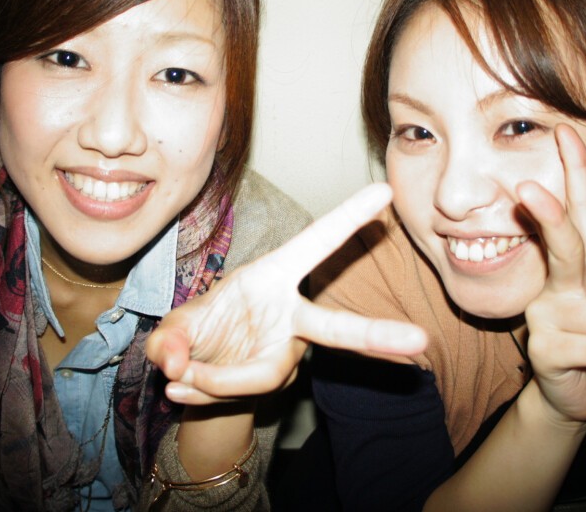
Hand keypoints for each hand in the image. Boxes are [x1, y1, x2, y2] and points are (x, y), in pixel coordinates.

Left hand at [146, 183, 428, 403]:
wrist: (190, 376)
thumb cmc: (193, 332)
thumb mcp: (171, 328)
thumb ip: (167, 340)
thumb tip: (176, 366)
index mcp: (272, 275)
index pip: (315, 244)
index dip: (348, 219)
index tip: (385, 191)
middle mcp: (290, 314)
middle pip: (335, 329)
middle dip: (376, 336)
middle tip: (418, 341)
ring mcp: (288, 352)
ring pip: (266, 373)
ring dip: (214, 378)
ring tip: (176, 376)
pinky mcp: (276, 382)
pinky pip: (243, 393)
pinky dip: (204, 392)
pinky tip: (182, 387)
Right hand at [516, 124, 585, 424]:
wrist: (577, 396)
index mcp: (584, 264)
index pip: (580, 211)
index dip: (575, 172)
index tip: (567, 132)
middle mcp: (559, 283)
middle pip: (562, 244)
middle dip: (549, 216)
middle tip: (529, 189)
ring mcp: (546, 316)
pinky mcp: (545, 350)